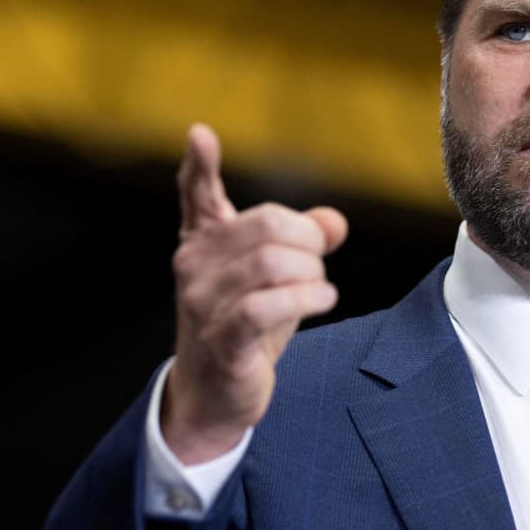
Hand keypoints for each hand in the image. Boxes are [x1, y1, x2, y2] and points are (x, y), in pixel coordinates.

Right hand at [162, 123, 347, 463]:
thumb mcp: (276, 278)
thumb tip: (335, 223)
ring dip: (311, 277)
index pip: (196, 194)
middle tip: (318, 265)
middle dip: (309, 242)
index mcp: (202, 241)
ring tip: (317, 292)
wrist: (212, 395)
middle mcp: (194, 265)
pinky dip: (306, 299)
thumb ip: (303, 242)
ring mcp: (203, 303)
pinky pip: (267, 306)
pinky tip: (321, 302)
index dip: (199, 164)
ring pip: (274, 263)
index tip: (201, 134)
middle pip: (269, 225)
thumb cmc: (245, 327)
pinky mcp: (222, 339)